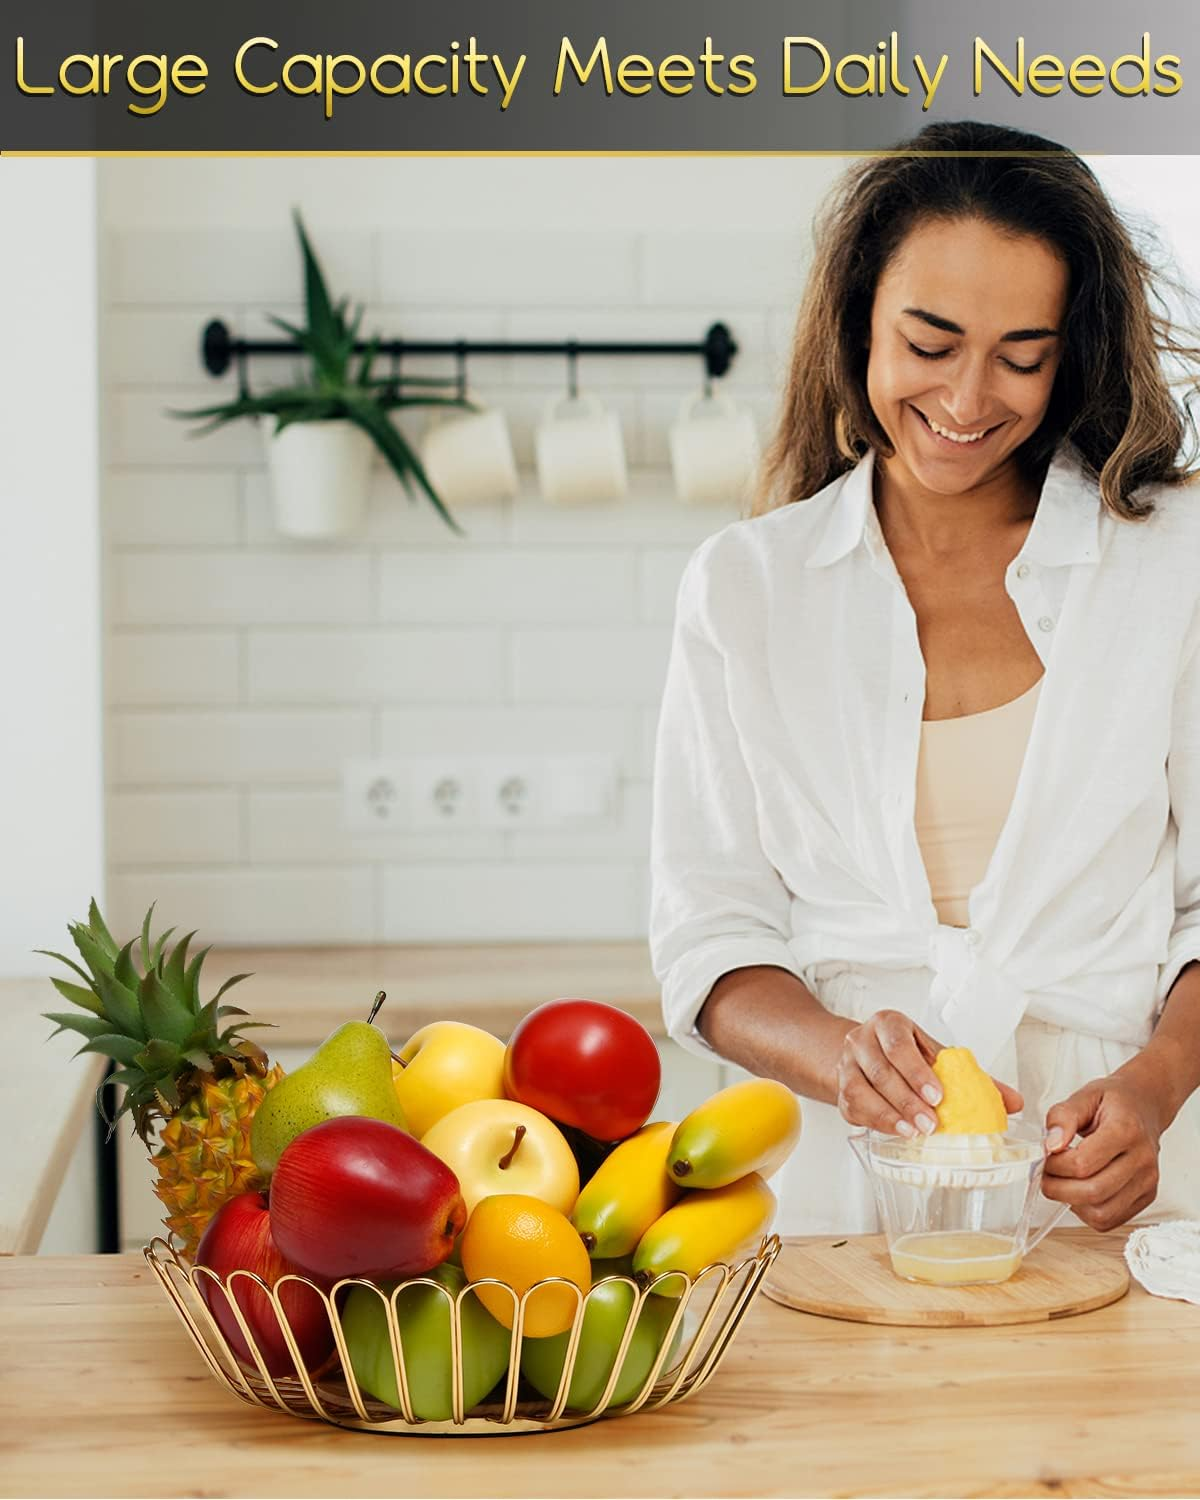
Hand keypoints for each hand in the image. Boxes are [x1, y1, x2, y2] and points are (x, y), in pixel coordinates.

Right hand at [835, 1009, 1022, 1137]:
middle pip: (879, 1070)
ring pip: (860, 1090)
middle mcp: (861, 1040)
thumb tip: (1016, 1102)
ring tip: (913, 1132)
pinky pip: (851, 1108)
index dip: (917, 1071)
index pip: (898, 1044)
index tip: (938, 1096)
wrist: (868, 1055)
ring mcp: (846, 1065)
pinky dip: (874, 1122)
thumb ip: (975, 1078)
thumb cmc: (908, 1056)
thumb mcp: (938, 1057)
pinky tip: (896, 1132)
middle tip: (930, 1124)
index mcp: (888, 1024)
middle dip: (906, 1100)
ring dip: (888, 1115)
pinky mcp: (839, 1090)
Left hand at [1042, 1074, 1164, 1230]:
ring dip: (1072, 1203)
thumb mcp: (1083, 1096)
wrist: (1144, 1108)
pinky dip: (1088, 1211)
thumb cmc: (1114, 1102)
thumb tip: (1050, 1145)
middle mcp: (1142, 1160)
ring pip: (1102, 1213)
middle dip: (1058, 1188)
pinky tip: (1080, 1190)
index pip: (1083, 1163)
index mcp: (1126, 1130)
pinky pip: (1111, 1219)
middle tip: (1046, 1174)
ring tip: (1063, 1182)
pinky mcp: (1146, 1197)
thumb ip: (1062, 1117)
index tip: (1045, 1155)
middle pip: (1093, 1192)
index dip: (1055, 1164)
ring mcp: (1147, 1182)